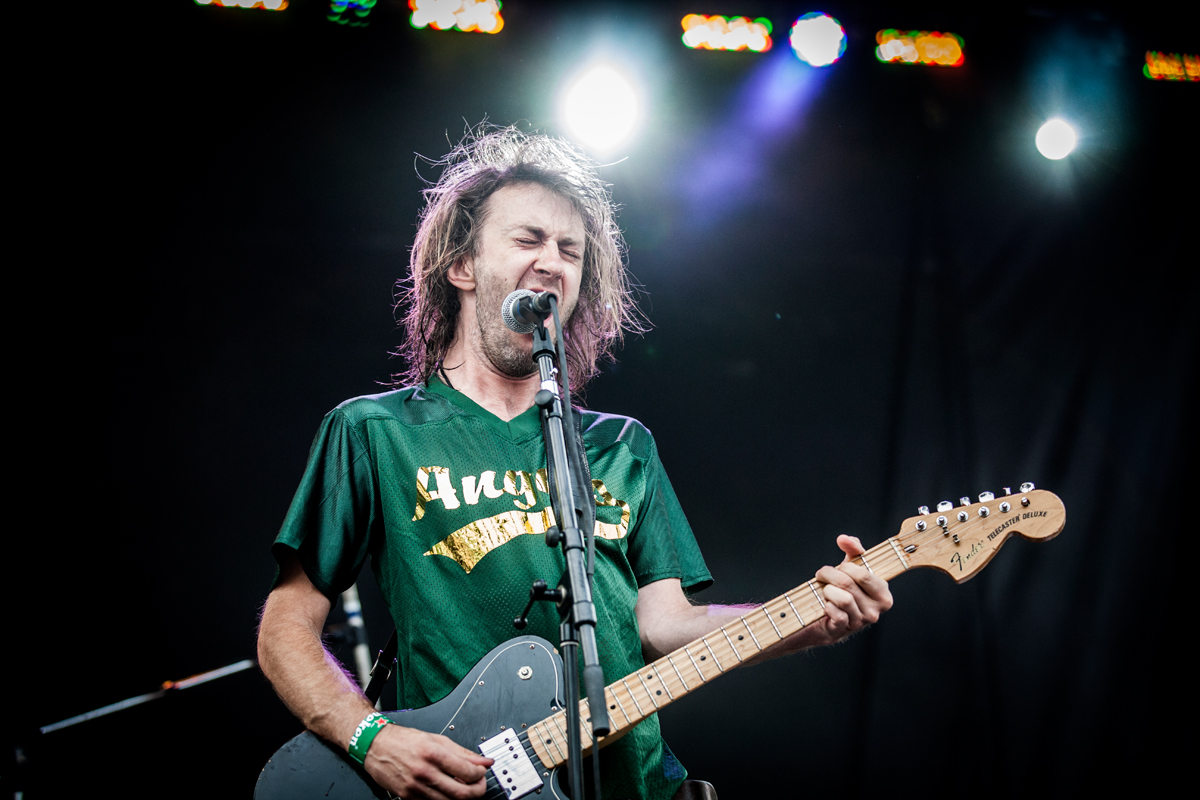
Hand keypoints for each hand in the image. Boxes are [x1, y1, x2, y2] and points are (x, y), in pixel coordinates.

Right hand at [363, 724, 493, 798]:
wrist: (376, 746)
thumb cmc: (404, 740)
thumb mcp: (436, 739)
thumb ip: (462, 752)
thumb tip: (484, 761)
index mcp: (433, 753)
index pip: (467, 771)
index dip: (480, 773)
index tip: (482, 771)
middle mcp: (424, 772)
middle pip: (462, 793)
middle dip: (478, 790)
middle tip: (479, 784)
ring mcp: (416, 788)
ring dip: (463, 796)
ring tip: (464, 786)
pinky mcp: (409, 797)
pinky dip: (445, 798)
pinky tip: (447, 789)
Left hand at [795, 535, 893, 648]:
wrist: (826, 618)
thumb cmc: (843, 591)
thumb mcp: (852, 568)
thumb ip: (854, 550)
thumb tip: (844, 538)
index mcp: (883, 594)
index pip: (864, 574)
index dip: (846, 567)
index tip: (839, 566)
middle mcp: (875, 611)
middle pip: (847, 583)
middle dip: (829, 574)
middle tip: (823, 575)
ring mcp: (860, 622)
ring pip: (842, 598)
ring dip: (827, 590)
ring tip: (825, 589)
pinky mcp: (844, 630)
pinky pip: (836, 613)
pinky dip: (827, 605)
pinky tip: (826, 604)